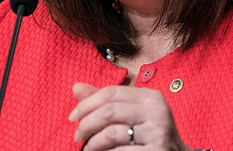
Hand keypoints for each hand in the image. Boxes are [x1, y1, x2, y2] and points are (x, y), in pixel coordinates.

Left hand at [69, 83, 191, 150]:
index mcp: (151, 97)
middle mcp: (158, 111)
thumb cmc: (148, 135)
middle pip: (109, 111)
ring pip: (112, 133)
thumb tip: (76, 87)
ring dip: (93, 143)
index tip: (73, 117)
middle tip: (77, 136)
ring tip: (87, 149)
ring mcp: (159, 133)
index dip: (88, 103)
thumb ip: (106, 102)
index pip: (111, 92)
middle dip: (87, 124)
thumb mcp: (132, 114)